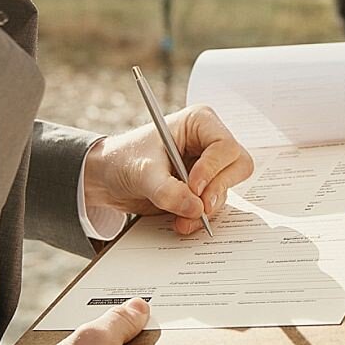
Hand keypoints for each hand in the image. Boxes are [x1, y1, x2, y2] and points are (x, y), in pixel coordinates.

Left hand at [84, 104, 253, 235]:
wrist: (108, 178)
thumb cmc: (123, 160)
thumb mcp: (142, 174)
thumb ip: (168, 191)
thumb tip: (196, 209)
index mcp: (198, 123)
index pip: (224, 145)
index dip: (213, 169)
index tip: (193, 187)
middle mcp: (208, 143)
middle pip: (237, 166)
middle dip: (217, 189)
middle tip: (199, 208)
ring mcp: (208, 166)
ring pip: (227, 188)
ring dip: (206, 208)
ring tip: (181, 220)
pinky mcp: (203, 187)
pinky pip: (215, 203)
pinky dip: (200, 216)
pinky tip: (182, 221)